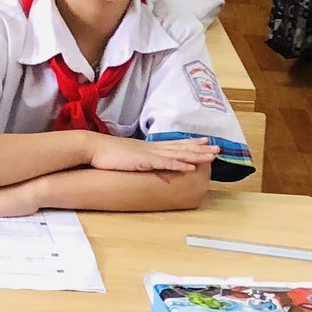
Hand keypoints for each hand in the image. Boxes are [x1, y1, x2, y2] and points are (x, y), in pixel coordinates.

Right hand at [88, 133, 216, 173]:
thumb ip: (140, 163)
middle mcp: (152, 148)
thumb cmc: (106, 154)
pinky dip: (179, 163)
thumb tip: (149, 169)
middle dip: (200, 148)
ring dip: (196, 155)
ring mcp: (149, 154)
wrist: (93, 148)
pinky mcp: (144, 160)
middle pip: (181, 147)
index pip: (174, 144)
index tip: (205, 141)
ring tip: (212, 155)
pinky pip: (165, 163)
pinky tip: (190, 166)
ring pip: (178, 154)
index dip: (190, 143)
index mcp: (148, 148)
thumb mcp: (127, 159)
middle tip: (218, 148)